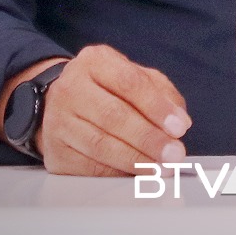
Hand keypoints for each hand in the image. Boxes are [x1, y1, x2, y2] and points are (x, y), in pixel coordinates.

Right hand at [0, 44, 191, 175]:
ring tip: (161, 167)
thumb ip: (160, 91)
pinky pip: (89, 167)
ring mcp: (58, 120)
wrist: (57, 103)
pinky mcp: (54, 151)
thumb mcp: (132, 75)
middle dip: (149, 138)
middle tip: (174, 153)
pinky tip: (136, 173)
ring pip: (101, 144)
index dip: (157, 106)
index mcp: (94, 61)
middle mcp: (71, 87)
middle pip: (114, 115)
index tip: (180, 126)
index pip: (129, 82)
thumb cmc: (104, 88)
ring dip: (136, 159)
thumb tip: (179, 119)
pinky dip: (117, 172)